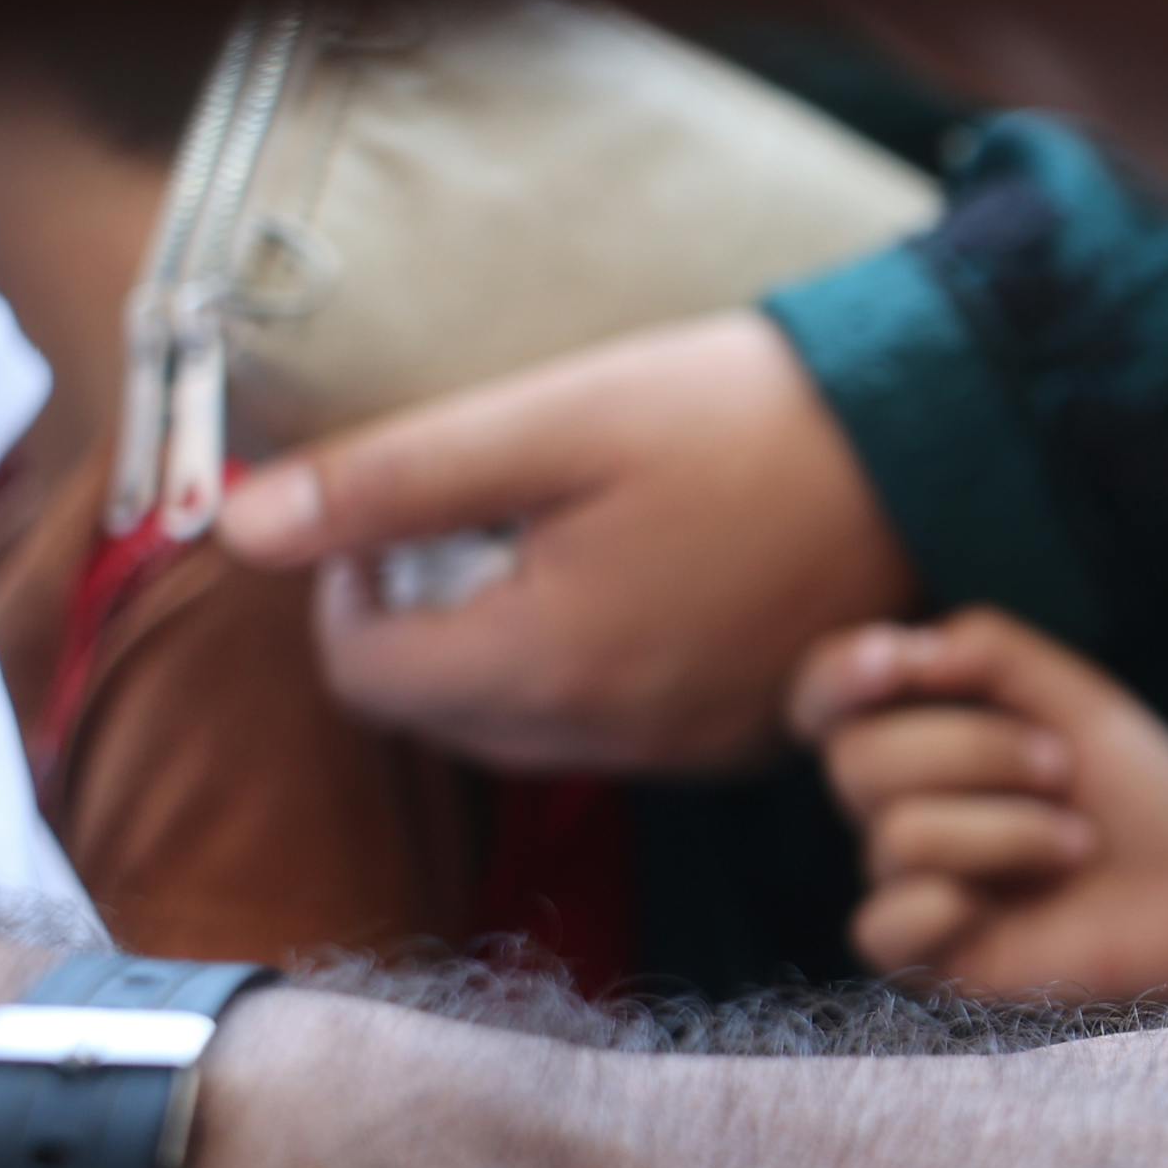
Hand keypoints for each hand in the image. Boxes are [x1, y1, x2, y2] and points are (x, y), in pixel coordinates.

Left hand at [213, 312, 911, 772]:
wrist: (926, 444)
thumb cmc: (736, 418)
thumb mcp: (551, 420)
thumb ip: (390, 482)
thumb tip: (241, 527)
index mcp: (549, 662)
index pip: (365, 678)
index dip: (348, 590)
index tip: (397, 514)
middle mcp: (614, 736)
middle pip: (440, 718)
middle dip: (421, 626)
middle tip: (473, 521)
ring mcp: (686, 749)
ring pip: (527, 732)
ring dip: (502, 653)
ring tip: (557, 543)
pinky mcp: (744, 739)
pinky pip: (618, 733)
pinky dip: (592, 672)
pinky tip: (640, 579)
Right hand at [791, 608, 1167, 1004]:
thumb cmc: (1132, 795)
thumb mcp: (1072, 696)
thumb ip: (988, 649)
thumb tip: (909, 649)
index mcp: (920, 737)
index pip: (824, 698)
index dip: (837, 675)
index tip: (898, 661)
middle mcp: (898, 808)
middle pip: (858, 759)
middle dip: (974, 750)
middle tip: (1061, 770)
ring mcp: (907, 884)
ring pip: (897, 835)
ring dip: (1009, 828)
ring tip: (1075, 843)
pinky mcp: (925, 958)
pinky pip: (880, 926)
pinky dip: (944, 903)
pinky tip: (998, 906)